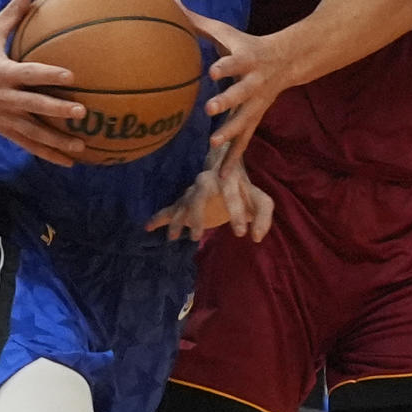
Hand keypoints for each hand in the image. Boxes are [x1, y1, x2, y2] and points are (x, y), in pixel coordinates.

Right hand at [0, 0, 87, 166]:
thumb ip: (12, 12)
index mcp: (1, 72)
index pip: (29, 74)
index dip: (50, 75)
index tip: (72, 76)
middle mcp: (4, 97)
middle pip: (34, 106)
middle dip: (57, 110)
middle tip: (82, 113)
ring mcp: (3, 117)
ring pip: (33, 132)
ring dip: (57, 141)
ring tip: (81, 148)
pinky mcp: (2, 130)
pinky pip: (28, 144)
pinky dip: (47, 153)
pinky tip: (68, 161)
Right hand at [145, 143, 273, 241]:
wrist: (225, 174)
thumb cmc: (244, 191)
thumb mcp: (260, 202)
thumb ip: (264, 216)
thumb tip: (257, 237)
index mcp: (226, 180)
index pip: (231, 195)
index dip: (237, 213)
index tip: (241, 233)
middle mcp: (205, 183)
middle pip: (197, 196)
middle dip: (197, 216)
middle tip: (197, 236)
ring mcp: (192, 193)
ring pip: (181, 204)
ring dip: (177, 220)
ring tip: (174, 237)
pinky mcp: (183, 204)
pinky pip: (169, 210)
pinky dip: (159, 218)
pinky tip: (148, 227)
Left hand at [178, 4, 294, 172]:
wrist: (286, 61)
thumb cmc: (246, 45)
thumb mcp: (225, 33)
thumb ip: (196, 21)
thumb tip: (169, 0)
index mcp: (245, 59)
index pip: (234, 62)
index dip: (225, 66)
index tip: (212, 72)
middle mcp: (253, 83)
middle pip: (240, 93)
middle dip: (227, 102)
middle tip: (210, 109)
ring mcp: (256, 103)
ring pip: (244, 120)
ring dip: (230, 132)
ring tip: (213, 143)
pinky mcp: (255, 118)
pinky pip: (245, 140)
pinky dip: (235, 157)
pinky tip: (225, 176)